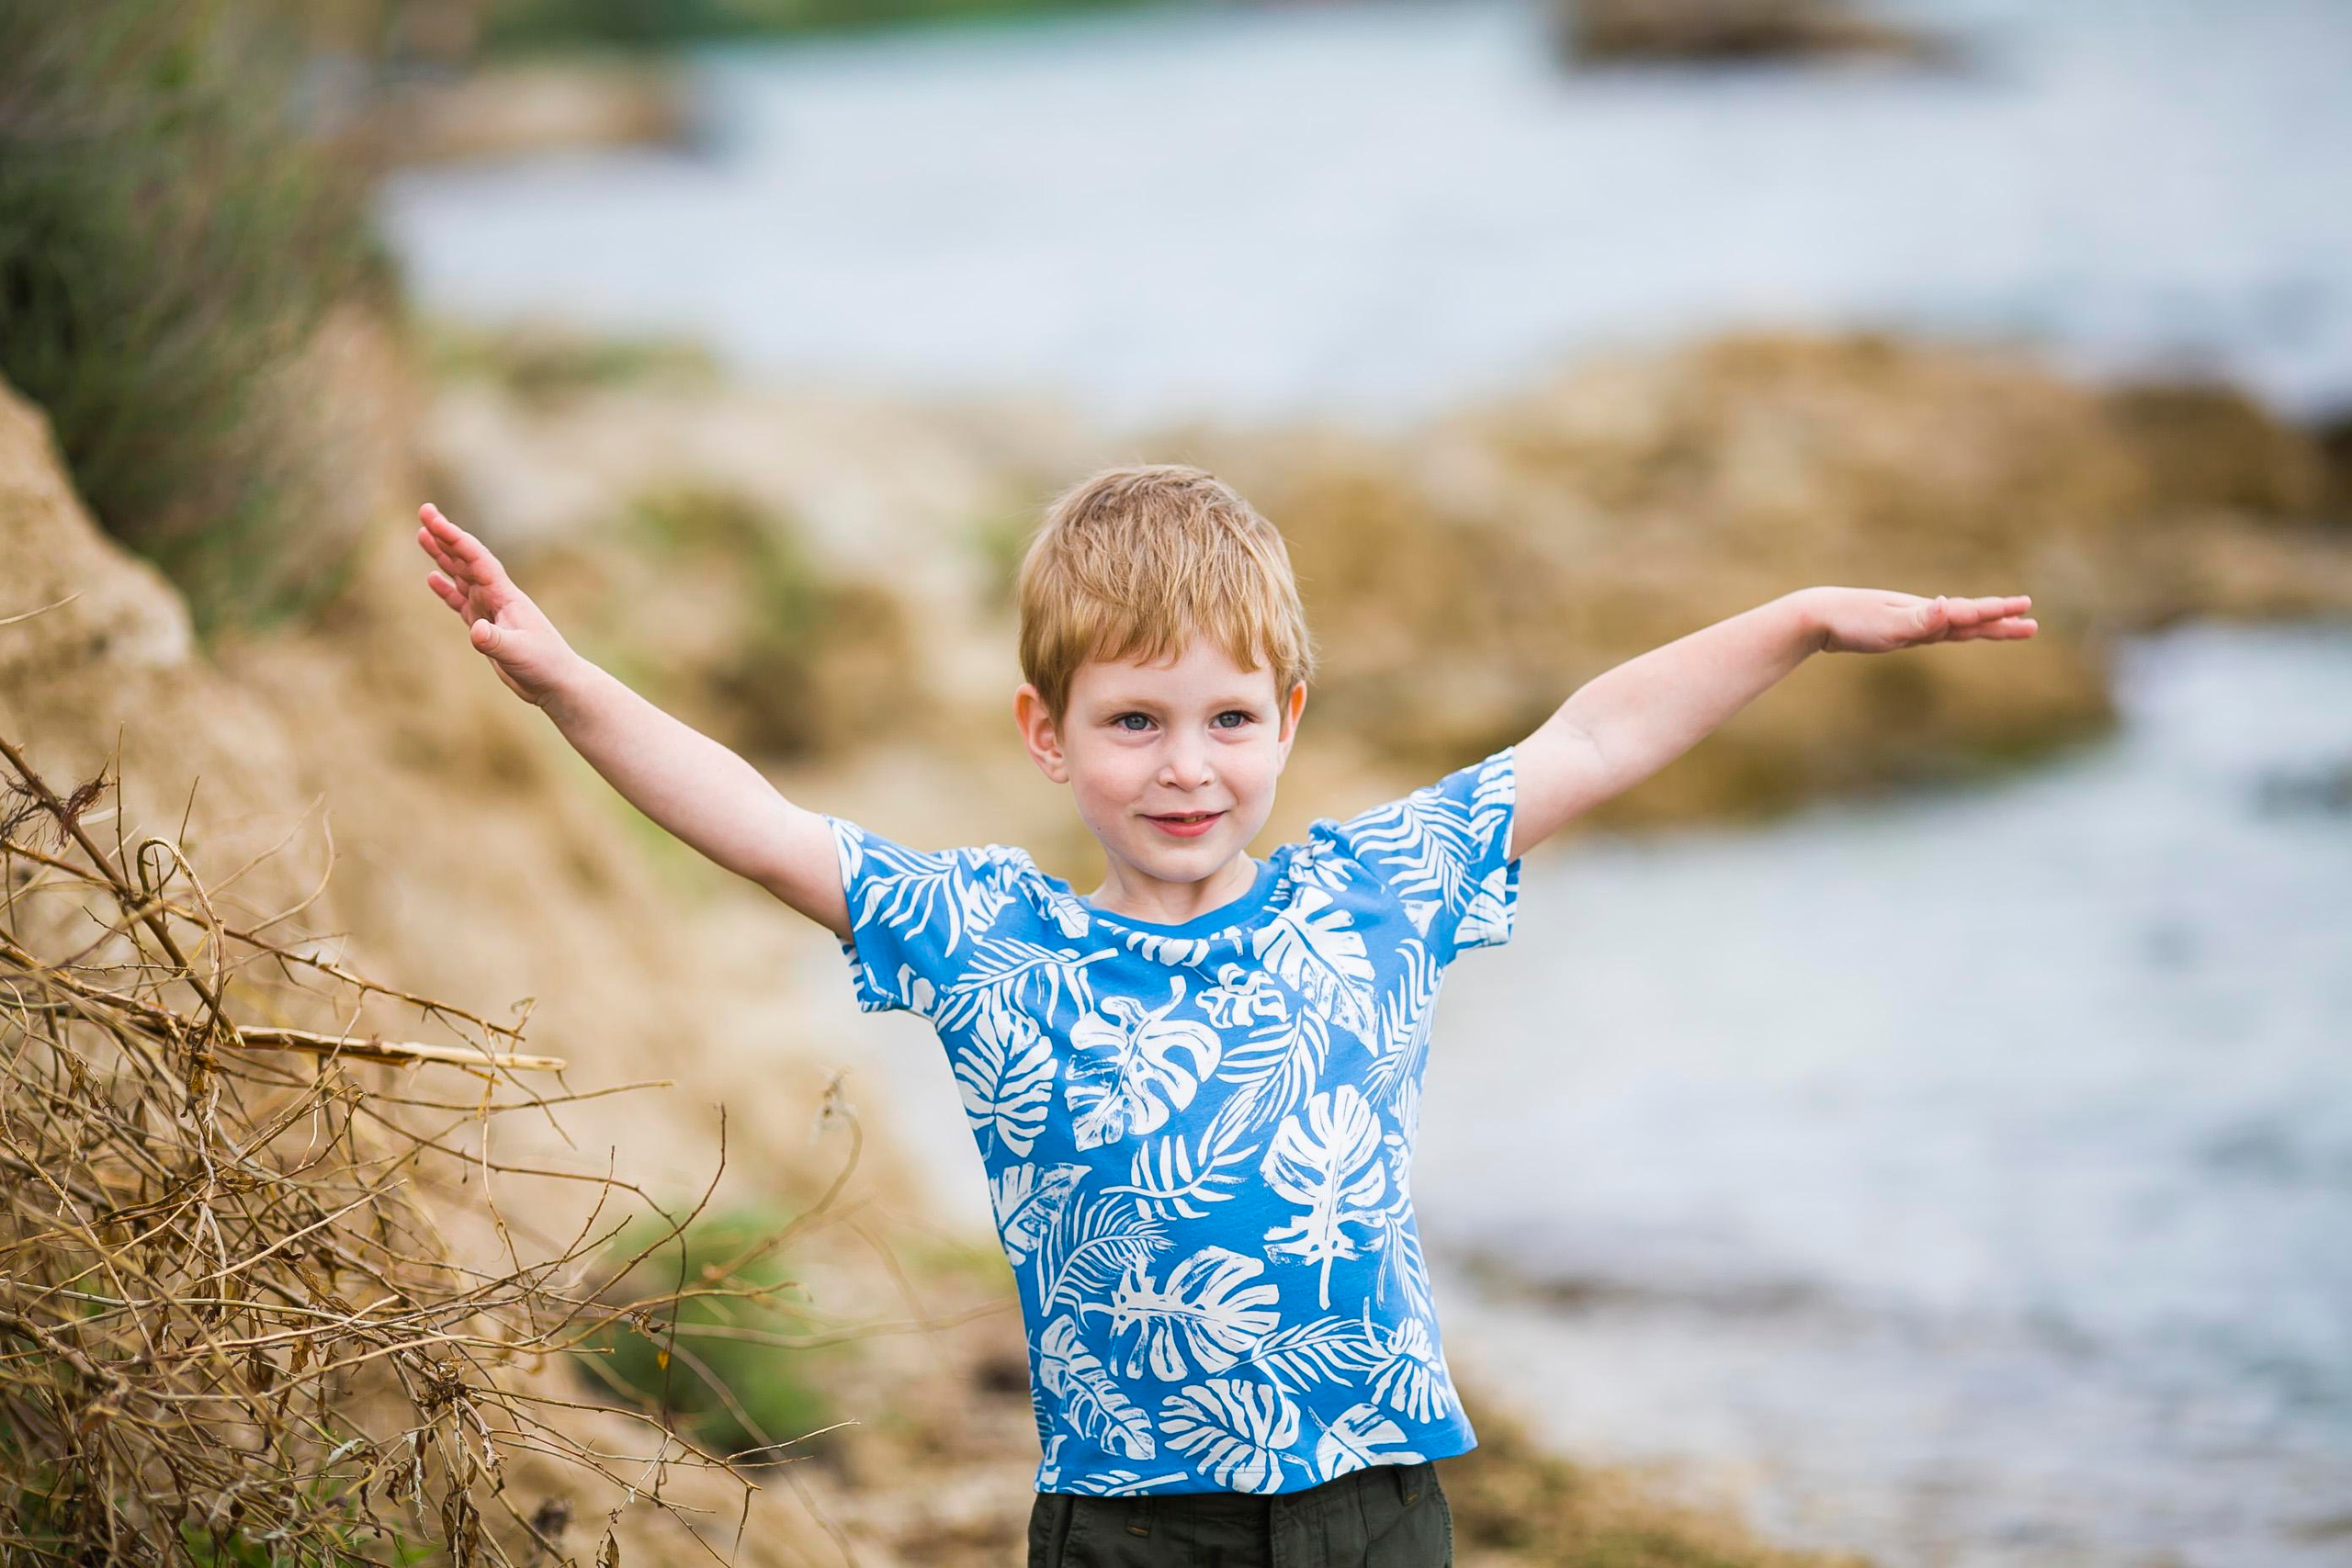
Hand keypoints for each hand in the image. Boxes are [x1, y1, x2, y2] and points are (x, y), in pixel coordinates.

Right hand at [415, 502, 579, 705]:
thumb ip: (496, 641)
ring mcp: (491, 610)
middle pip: (466, 560)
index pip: (476, 559)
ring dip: (442, 556)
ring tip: (422, 535)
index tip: (433, 520)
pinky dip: (446, 589)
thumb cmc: (545, 665)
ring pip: (461, 576)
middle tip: (424, 511)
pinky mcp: (486, 627)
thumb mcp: (518, 653)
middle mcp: (496, 597)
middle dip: (445, 536)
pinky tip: (431, 577)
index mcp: (505, 595)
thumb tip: (475, 631)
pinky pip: (461, 601)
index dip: (455, 538)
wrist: (557, 683)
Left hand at [1807, 587, 2036, 654]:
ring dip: (1981, 626)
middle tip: (2032, 624)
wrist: (1816, 617)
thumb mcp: (1887, 624)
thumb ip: (1920, 619)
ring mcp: (1912, 622)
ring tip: (2006, 627)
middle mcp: (1924, 614)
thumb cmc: (1850, 621)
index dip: (1998, 613)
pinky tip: (1956, 628)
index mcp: (1926, 612)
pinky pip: (1936, 631)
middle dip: (2000, 622)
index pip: (1970, 612)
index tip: (2026, 608)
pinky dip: (1953, 630)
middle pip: (1970, 620)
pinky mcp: (1898, 631)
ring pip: (1956, 625)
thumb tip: (1947, 606)